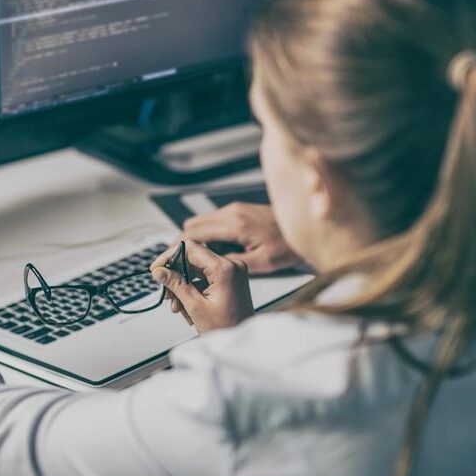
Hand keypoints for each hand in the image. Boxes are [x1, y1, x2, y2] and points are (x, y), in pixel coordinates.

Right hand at [150, 240, 253, 332]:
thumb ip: (176, 285)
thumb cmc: (227, 328)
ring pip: (197, 270)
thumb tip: (159, 271)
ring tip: (177, 306)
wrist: (242, 343)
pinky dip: (193, 290)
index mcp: (225, 268)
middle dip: (176, 276)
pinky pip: (205, 278)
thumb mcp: (195, 307)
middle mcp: (231, 265)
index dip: (170, 256)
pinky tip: (187, 307)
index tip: (157, 268)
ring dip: (183, 286)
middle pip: (193, 259)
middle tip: (166, 292)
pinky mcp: (230, 280)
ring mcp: (232, 272)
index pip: (191, 248)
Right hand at [182, 202, 301, 274]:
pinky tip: (214, 251)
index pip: (194, 233)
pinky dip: (208, 234)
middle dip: (183, 243)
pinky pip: (214, 221)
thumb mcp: (261, 262)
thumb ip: (232, 263)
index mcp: (235, 225)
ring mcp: (235, 209)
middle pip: (193, 224)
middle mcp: (232, 212)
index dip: (178, 247)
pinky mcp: (239, 211)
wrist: (306, 226)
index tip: (170, 260)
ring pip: (202, 221)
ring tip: (196, 260)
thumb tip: (209, 267)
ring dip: (195, 238)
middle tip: (181, 263)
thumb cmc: (288, 246)